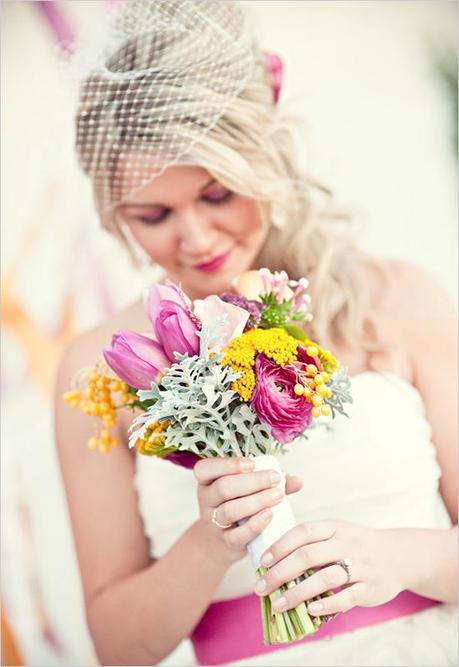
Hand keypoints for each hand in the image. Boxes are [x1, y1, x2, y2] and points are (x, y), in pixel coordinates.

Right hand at [193, 457, 302, 565]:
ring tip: (278, 495)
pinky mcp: (225, 542)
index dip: (228, 464)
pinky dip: (255, 524)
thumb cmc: (237, 507)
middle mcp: (207, 500)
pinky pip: (237, 534)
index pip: (205, 468)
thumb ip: (270, 483)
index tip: (252, 463)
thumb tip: (297, 480)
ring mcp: (213, 522)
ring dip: (256, 501)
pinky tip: (270, 515)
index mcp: (208, 481)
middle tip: (275, 478)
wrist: (219, 543)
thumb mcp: (245, 491)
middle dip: (252, 481)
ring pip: (230, 510)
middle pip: (223, 487)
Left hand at [254, 519, 404, 615]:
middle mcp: (346, 544)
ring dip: (298, 593)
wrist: (399, 555)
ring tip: (277, 604)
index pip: (303, 532)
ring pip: (324, 578)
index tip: (263, 562)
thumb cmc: (357, 545)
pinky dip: (327, 605)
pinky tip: (310, 611)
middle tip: (261, 587)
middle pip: (308, 556)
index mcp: (334, 527)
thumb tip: (274, 561)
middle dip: (280, 572)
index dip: (280, 546)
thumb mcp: (337, 533)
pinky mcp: (370, 588)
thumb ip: (312, 542)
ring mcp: (360, 566)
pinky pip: (346, 597)